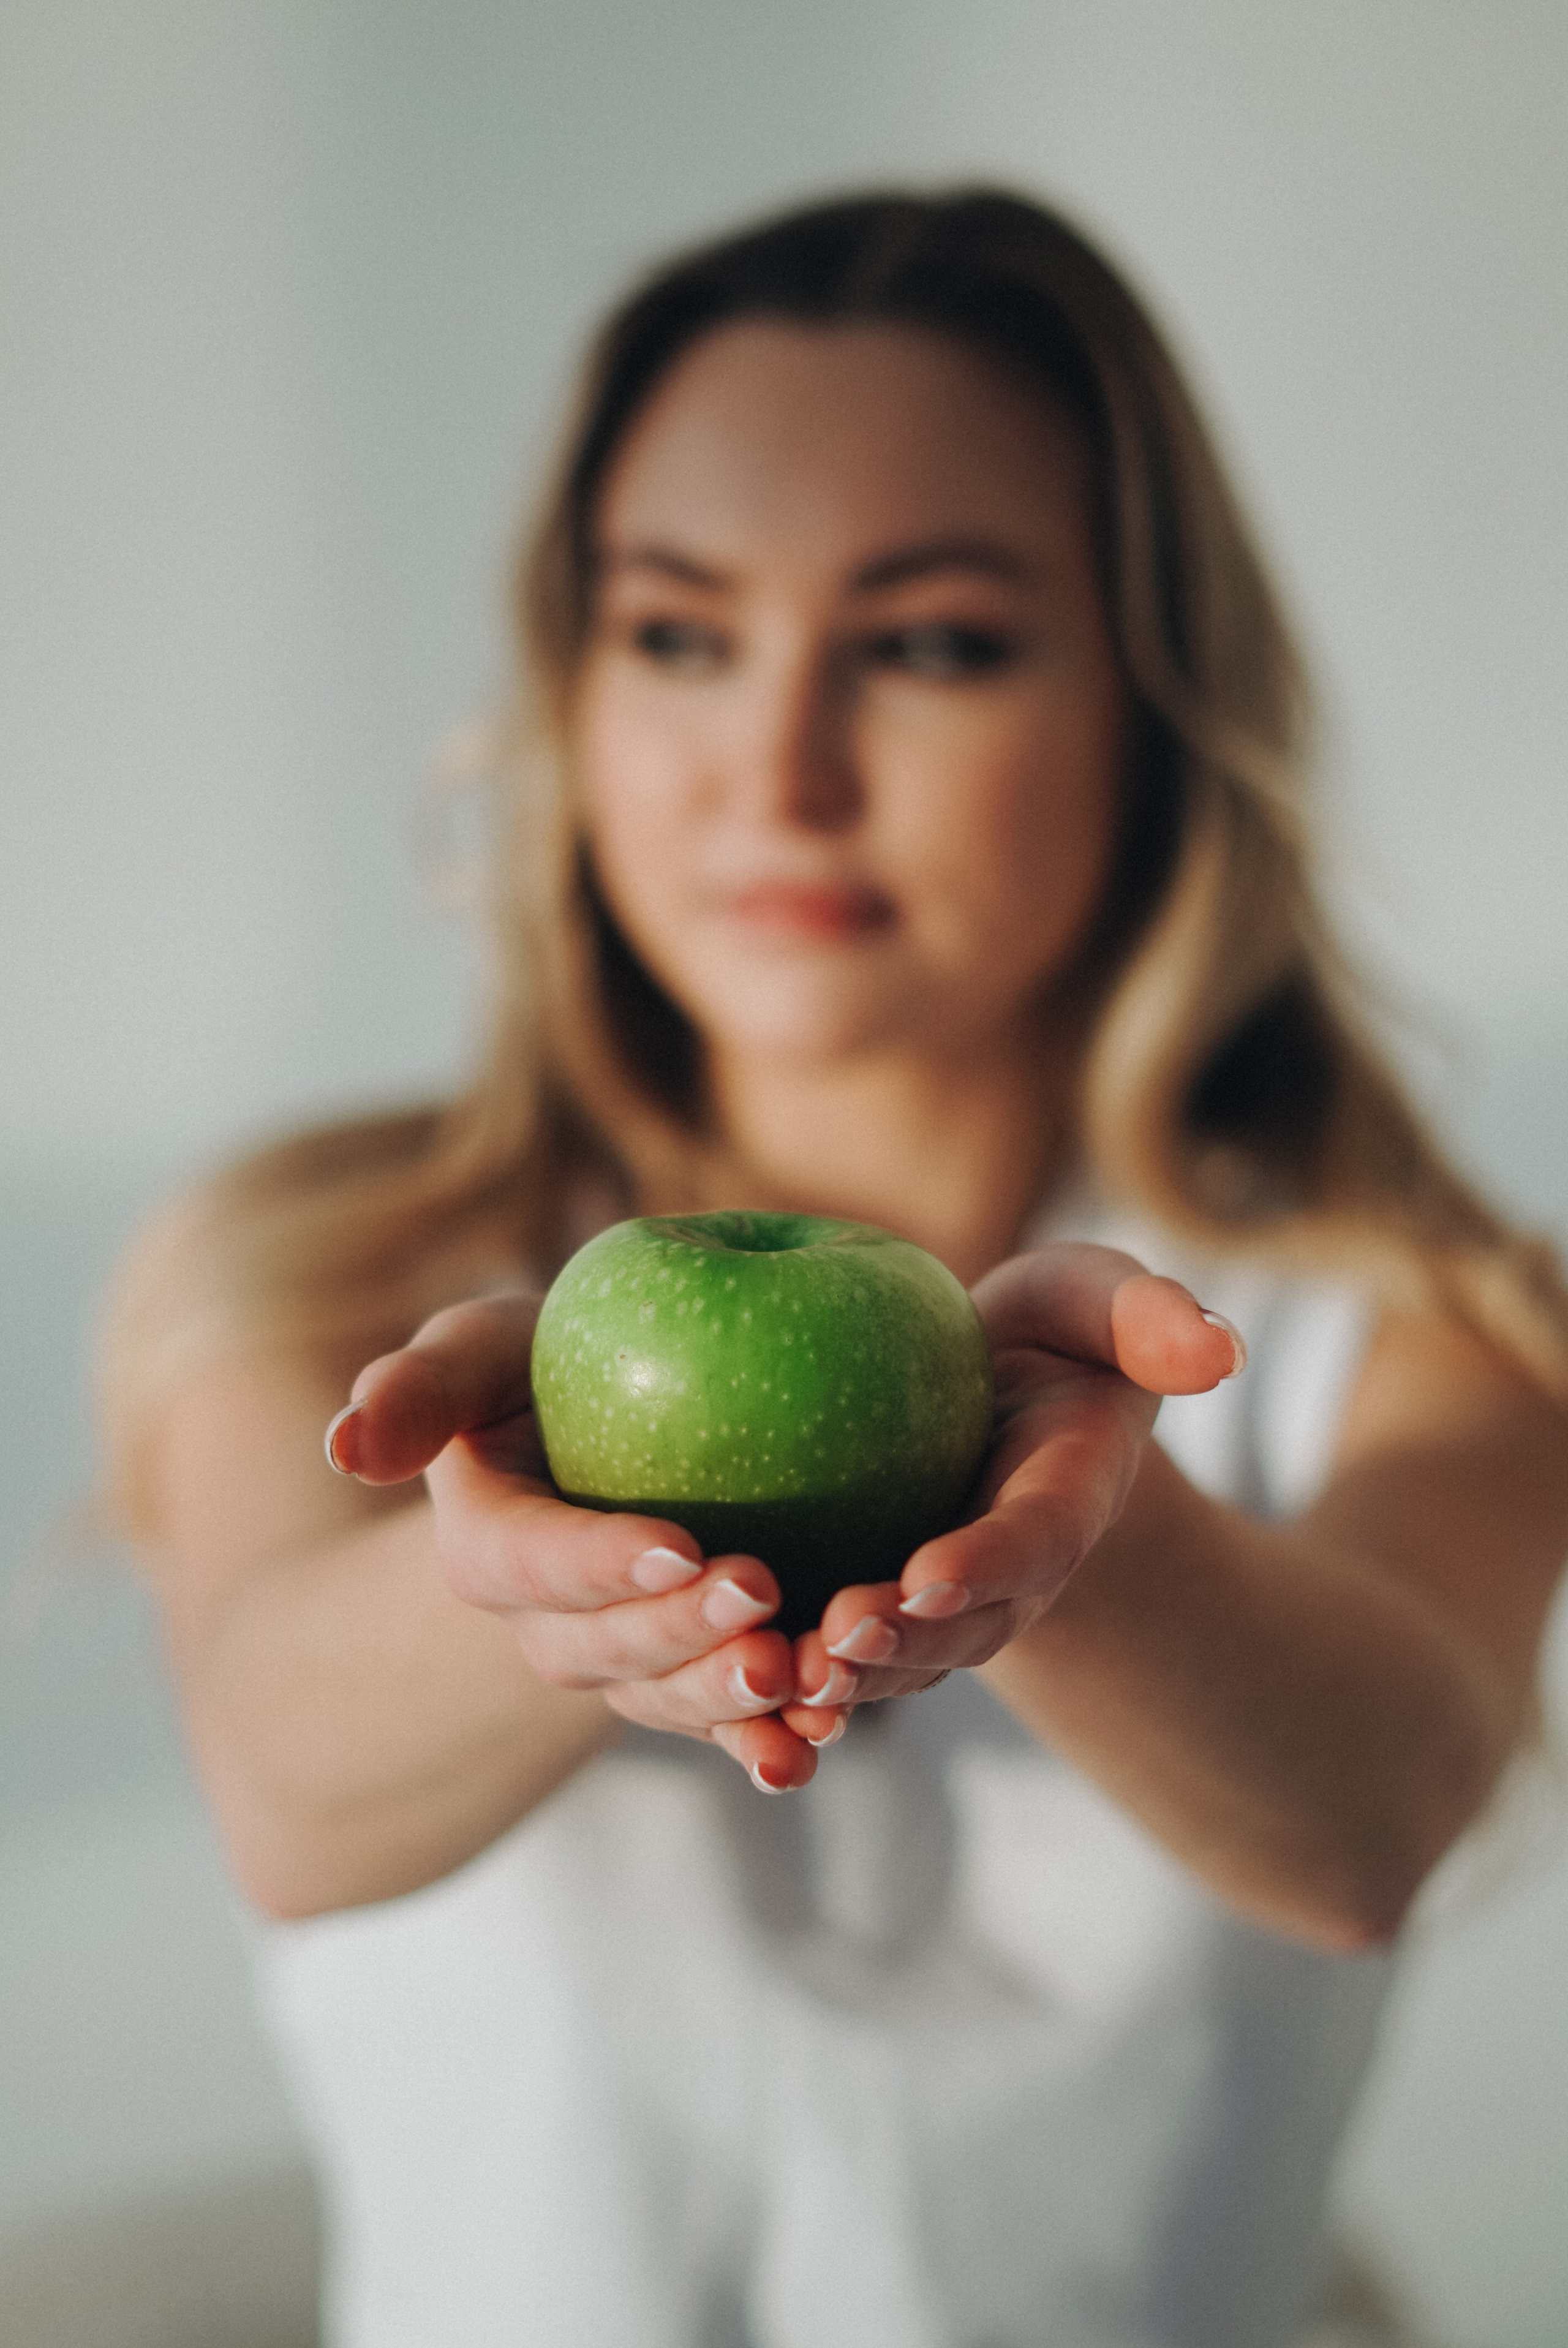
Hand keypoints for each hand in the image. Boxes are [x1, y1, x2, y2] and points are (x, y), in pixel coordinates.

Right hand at [327, 1295, 843, 1792]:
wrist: (614, 1417)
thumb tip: (345, 1448)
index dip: (596, 1564)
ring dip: (731, 1703)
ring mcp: (626, 1661)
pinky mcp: (698, 1675)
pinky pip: (730, 1722)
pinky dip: (775, 1736)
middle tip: (760, 1598)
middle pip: (603, 1649)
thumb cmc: (543, 1364)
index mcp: (489, 1547)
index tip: (679, 1544)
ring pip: (668, 1701)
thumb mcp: (481, 1351)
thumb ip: (420, 1386)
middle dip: (678, 1637)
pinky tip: (829, 1735)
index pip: (531, 1562)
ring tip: (805, 1683)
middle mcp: (550, 1625)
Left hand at [779, 1244, 1243, 1734]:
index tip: (928, 1573)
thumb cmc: (1051, 1334)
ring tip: (781, 1676)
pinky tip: (725, 1682)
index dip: (988, 1563)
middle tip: (840, 1637)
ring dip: (841, 1679)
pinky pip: (831, 1660)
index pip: (1033, 1540)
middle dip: (905, 1643)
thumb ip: (1150, 1316)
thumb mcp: (1098, 1300)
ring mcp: (938, 1610)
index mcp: (1065, 1501)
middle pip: (961, 1624)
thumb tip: (1217, 1349)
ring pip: (895, 1663)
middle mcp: (1004, 1576)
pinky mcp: (870, 1615)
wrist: (995, 1399)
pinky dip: (787, 1686)